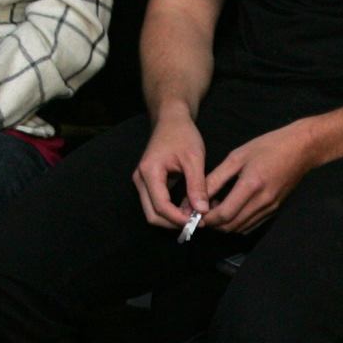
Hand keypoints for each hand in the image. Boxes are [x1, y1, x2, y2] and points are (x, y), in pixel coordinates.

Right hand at [132, 110, 208, 228]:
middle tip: (198, 223)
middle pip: (153, 215)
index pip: (161, 206)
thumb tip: (201, 211)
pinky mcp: (148, 183)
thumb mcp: (194, 158)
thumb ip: (197, 185)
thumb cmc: (182, 134)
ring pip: (154, 212)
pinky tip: (189, 208)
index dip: (179, 219)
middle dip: (174, 223)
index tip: (199, 222)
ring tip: (196, 216)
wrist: (171, 119)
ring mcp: (142, 182)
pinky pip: (157, 204)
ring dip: (173, 219)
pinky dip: (172, 211)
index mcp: (149, 172)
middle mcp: (140, 179)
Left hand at [206, 119, 320, 231]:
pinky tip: (232, 211)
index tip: (195, 212)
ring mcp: (270, 208)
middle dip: (213, 224)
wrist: (302, 149)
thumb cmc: (268, 146)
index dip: (206, 218)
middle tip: (202, 212)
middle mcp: (262, 202)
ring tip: (216, 209)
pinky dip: (237, 224)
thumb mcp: (237, 156)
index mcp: (251, 185)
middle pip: (230, 226)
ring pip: (240, 228)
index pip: (224, 214)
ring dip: (224, 225)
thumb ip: (216, 178)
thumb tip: (199, 195)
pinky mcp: (275, 210)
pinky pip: (252, 225)